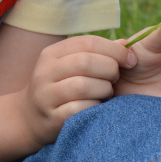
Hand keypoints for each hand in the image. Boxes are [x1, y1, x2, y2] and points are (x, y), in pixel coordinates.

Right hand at [18, 35, 134, 145]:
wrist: (29, 118)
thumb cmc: (61, 87)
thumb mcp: (71, 65)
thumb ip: (97, 53)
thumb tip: (126, 44)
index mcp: (52, 53)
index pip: (88, 42)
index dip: (114, 49)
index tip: (131, 60)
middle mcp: (45, 71)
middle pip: (86, 62)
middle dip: (110, 69)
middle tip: (116, 78)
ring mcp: (45, 95)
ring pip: (83, 86)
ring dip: (104, 89)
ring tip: (107, 92)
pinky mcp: (51, 118)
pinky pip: (79, 109)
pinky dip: (94, 107)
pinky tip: (97, 107)